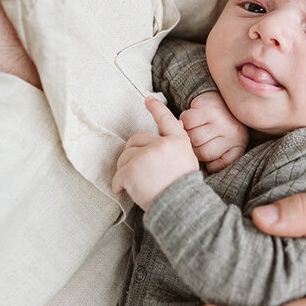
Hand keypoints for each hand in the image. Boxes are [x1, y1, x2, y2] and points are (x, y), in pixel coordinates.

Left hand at [111, 95, 198, 209]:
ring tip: (136, 184)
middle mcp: (162, 144)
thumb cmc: (183, 189)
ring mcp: (146, 156)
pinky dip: (118, 185)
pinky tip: (125, 191)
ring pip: (124, 158)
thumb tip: (167, 132)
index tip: (148, 99)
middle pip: (136, 140)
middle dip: (132, 154)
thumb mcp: (187, 161)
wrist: (183, 206)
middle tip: (137, 170)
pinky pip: (118, 175)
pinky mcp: (133, 170)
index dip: (157, 108)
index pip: (166, 120)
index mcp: (178, 141)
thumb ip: (174, 147)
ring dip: (125, 171)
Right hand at [180, 91, 248, 171]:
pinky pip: (187, 121)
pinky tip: (192, 119)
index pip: (214, 166)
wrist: (225, 97)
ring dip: (188, 133)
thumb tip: (203, 167)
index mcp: (238, 146)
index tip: (205, 153)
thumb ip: (218, 159)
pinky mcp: (208, 109)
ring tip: (194, 128)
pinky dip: (185, 121)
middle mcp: (232, 134)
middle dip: (194, 147)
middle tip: (196, 138)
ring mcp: (220, 121)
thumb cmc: (223, 125)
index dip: (205, 162)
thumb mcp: (227, 144)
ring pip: (192, 138)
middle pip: (200, 152)